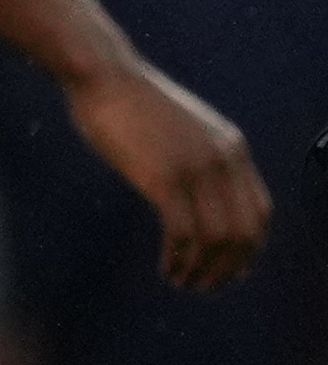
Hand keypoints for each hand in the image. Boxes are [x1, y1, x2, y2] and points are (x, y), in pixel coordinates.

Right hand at [69, 60, 268, 291]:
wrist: (105, 77)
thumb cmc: (131, 103)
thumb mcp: (181, 130)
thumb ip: (198, 156)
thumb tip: (195, 191)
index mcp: (233, 149)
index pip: (260, 212)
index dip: (249, 249)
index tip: (229, 271)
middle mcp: (224, 160)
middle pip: (244, 232)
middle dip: (228, 268)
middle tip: (204, 287)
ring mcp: (196, 168)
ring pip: (216, 238)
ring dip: (201, 270)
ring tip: (181, 282)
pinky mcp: (164, 178)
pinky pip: (183, 233)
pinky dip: (178, 260)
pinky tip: (166, 269)